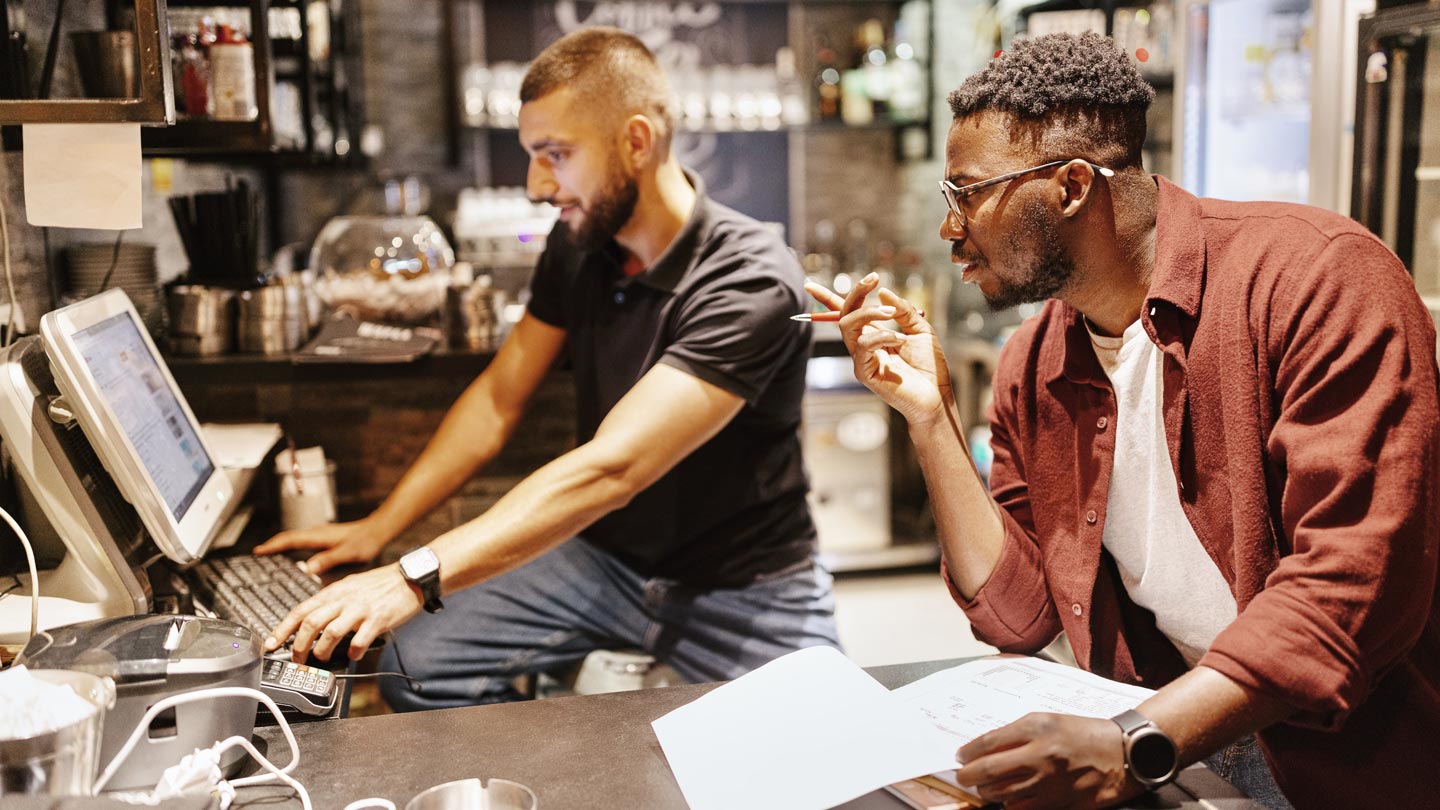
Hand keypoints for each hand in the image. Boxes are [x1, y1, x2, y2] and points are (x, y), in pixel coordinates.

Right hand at [253, 518, 390, 575]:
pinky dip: (295, 547)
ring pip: (296, 539)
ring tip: (271, 555)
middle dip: (272, 545)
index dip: (272, 546)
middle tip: (259, 554)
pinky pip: (305, 541)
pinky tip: (298, 557)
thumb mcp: (347, 553)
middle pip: (288, 538)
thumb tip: (308, 568)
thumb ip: (328, 560)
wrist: (379, 531)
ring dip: (283, 545)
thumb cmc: (366, 541)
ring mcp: (322, 535)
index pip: (289, 539)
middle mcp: (317, 533)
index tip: (257, 551)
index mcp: (318, 536)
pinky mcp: (327, 538)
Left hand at [265, 564, 421, 661]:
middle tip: (298, 660)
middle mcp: (344, 599)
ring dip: (323, 651)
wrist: (410, 578)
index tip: (271, 644)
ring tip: (323, 658)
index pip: (301, 610)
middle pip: (311, 623)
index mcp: (334, 592)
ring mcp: (361, 609)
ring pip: (331, 633)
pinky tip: (353, 654)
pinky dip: (353, 652)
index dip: (283, 629)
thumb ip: (332, 601)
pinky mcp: (378, 619)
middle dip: (300, 646)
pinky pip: (360, 641)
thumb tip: (312, 619)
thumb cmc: (380, 585)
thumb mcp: (350, 586)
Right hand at [804, 273, 951, 425]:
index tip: (809, 286)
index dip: (827, 299)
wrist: (936, 395)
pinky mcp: (864, 373)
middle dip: (856, 293)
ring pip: (848, 326)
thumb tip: (882, 292)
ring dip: (870, 312)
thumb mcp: (919, 329)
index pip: (846, 313)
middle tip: (873, 279)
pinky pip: (862, 346)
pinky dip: (881, 336)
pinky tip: (899, 340)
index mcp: (873, 333)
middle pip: (844, 314)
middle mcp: (863, 345)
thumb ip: (903, 310)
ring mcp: (861, 359)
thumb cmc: (928, 365)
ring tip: (891, 313)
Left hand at [953, 713, 1142, 809]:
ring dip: (987, 792)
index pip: (988, 742)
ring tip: (986, 786)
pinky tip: (1009, 797)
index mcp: (1036, 728)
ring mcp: (1049, 782)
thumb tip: (984, 747)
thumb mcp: (1048, 721)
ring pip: (1001, 794)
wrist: (1121, 754)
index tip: (961, 756)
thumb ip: (1016, 733)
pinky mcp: (1057, 803)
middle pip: (988, 771)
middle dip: (968, 775)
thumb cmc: (1082, 734)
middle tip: (964, 775)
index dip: (968, 752)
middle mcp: (1040, 755)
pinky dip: (1009, 804)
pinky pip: (1020, 808)